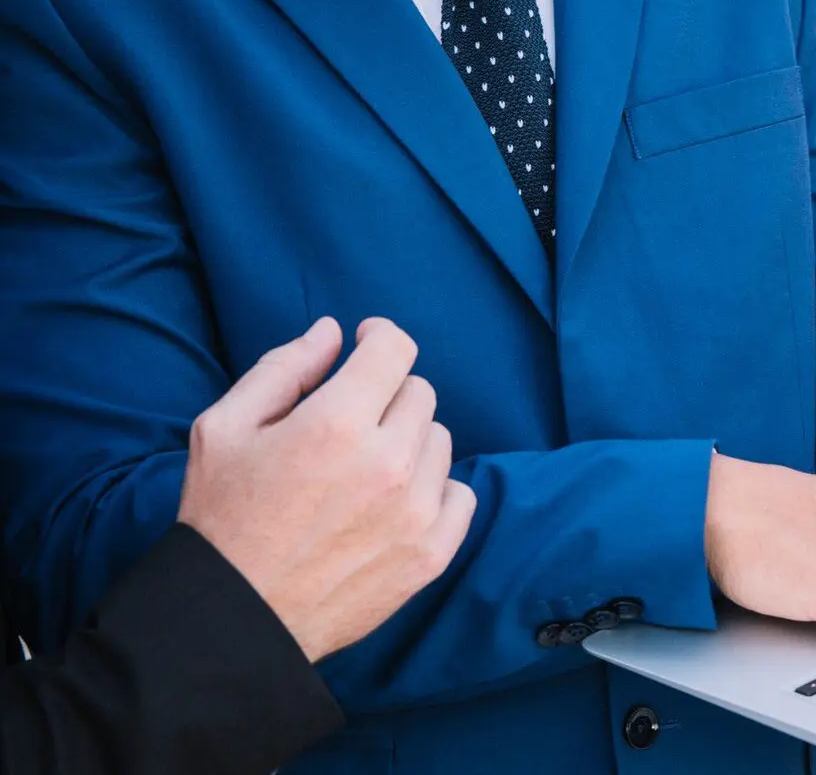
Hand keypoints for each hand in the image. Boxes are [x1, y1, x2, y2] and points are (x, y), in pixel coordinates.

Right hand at [179, 317, 476, 660]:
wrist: (236, 616)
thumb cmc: (223, 518)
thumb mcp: (224, 428)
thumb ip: (283, 369)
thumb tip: (332, 333)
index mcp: (336, 424)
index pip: (395, 350)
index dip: (379, 338)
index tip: (367, 345)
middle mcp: (387, 462)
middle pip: (419, 394)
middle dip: (385, 396)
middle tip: (349, 422)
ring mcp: (416, 511)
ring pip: (439, 442)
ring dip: (409, 443)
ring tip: (362, 470)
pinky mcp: (432, 552)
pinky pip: (459, 495)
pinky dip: (433, 491)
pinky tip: (392, 502)